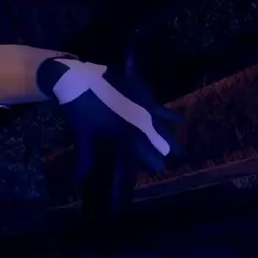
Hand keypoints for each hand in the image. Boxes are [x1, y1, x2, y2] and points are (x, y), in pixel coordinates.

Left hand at [38, 58, 180, 176]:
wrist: (76, 79)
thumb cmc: (79, 110)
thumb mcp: (82, 135)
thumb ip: (86, 158)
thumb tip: (79, 178)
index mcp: (129, 133)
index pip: (148, 153)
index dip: (154, 162)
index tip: (160, 167)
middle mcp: (141, 117)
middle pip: (161, 135)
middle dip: (170, 145)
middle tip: (181, 153)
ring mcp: (141, 100)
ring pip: (161, 114)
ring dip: (170, 121)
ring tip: (181, 123)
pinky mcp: (137, 86)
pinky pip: (152, 98)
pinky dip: (156, 103)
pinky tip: (159, 102)